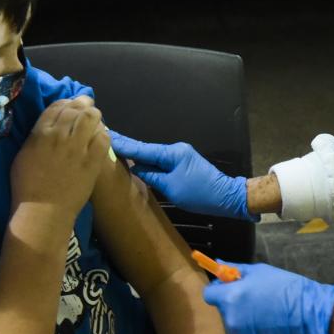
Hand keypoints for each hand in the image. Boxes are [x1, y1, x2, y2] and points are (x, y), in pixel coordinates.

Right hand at [11, 96, 107, 219]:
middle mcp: (60, 135)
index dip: (66, 102)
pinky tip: (100, 137)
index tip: (71, 105)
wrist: (43, 211)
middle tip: (87, 106)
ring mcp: (78, 147)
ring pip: (92, 118)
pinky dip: (102, 134)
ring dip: (94, 116)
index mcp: (41, 133)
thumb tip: (47, 127)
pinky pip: (103, 138)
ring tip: (95, 119)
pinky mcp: (93, 161)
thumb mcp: (23, 155)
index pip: (56, 106)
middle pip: (76, 108)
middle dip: (83, 105)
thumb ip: (35, 137)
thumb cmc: (26, 186)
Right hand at [108, 133, 255, 221]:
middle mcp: (175, 150)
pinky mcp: (181, 164)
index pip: (143, 148)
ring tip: (115, 147)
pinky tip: (135, 161)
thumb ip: (152, 176)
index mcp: (172, 153)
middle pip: (146, 149)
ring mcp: (179, 156)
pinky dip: (146, 161)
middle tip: (107, 136)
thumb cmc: (200, 194)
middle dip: (127, 145)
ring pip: (152, 155)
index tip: (108, 135)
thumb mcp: (172, 188)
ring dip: (135, 153)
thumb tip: (135, 167)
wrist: (226, 197)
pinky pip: (160, 161)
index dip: (124, 144)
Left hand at [203, 262, 333, 333]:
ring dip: (242, 316)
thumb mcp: (260, 272)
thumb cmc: (286, 288)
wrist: (310, 314)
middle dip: (233, 301)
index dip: (218, 288)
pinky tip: (268, 323)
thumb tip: (218, 265)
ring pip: (234, 322)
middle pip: (223, 308)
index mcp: (231, 298)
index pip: (208, 294)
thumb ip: (235, 270)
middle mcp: (231, 318)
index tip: (229, 286)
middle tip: (254, 296)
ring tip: (265, 310)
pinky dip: (251, 330)